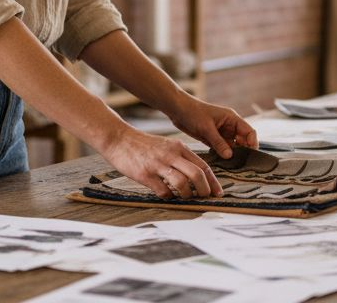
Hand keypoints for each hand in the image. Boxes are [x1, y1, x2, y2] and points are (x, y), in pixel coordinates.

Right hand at [99, 127, 222, 198]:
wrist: (119, 139)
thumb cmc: (143, 145)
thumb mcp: (166, 145)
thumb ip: (180, 157)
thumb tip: (195, 175)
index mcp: (178, 147)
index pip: (203, 165)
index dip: (213, 181)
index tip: (218, 192)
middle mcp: (171, 155)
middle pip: (197, 175)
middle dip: (204, 190)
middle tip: (204, 198)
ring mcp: (158, 165)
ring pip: (182, 184)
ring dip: (187, 195)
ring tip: (185, 198)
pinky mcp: (145, 174)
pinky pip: (163, 191)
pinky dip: (168, 197)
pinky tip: (166, 195)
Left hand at [166, 96, 258, 159]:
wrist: (177, 110)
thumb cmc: (193, 112)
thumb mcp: (206, 128)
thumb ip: (219, 142)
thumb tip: (230, 155)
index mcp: (232, 119)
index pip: (249, 132)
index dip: (252, 143)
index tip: (250, 154)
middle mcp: (229, 126)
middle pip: (242, 141)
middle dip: (242, 151)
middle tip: (240, 163)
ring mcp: (221, 133)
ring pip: (232, 147)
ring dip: (232, 155)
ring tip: (231, 165)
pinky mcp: (213, 139)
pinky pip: (222, 149)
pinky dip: (222, 155)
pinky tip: (221, 162)